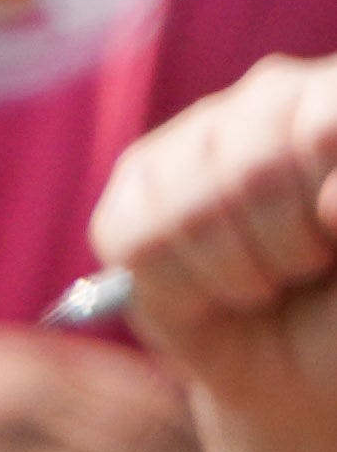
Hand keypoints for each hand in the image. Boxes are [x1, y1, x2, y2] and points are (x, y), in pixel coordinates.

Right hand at [94, 56, 336, 451]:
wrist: (296, 355)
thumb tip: (330, 205)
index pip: (323, 131)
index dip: (323, 204)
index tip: (336, 243)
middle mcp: (273, 96)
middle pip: (255, 171)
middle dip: (284, 247)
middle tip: (304, 266)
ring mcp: (197, 132)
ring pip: (190, 210)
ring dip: (232, 273)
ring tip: (262, 283)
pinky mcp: (135, 182)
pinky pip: (137, 242)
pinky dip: (177, 289)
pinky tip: (206, 291)